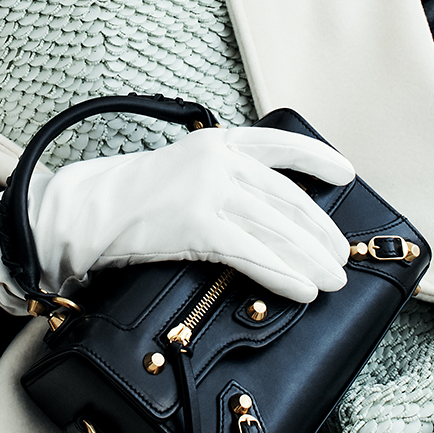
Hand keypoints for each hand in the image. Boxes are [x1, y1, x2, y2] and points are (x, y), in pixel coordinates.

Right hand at [0, 125, 354, 315]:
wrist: (88, 209)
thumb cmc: (132, 198)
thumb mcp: (182, 171)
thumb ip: (224, 180)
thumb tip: (271, 214)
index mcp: (216, 143)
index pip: (280, 144)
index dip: (317, 159)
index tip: (345, 174)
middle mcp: (218, 161)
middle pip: (287, 198)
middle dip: (320, 232)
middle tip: (340, 257)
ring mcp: (209, 191)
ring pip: (277, 228)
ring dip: (311, 259)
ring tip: (331, 280)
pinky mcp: (198, 224)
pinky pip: (254, 253)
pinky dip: (284, 274)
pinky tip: (302, 289)